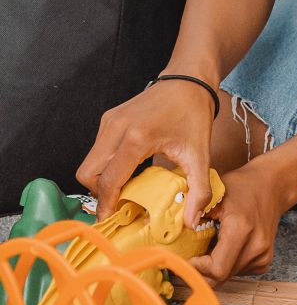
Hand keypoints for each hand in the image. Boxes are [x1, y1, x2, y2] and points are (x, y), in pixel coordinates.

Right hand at [78, 80, 215, 226]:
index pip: (108, 181)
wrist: (188, 81)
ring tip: (127, 191)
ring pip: (89, 163)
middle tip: (120, 206)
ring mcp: (109, 122)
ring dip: (102, 180)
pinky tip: (128, 172)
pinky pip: (97, 151)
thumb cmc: (194, 116)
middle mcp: (115, 129)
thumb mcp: (200, 156)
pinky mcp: (108, 119)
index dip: (106, 205)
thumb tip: (192, 222)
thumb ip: (198, 191)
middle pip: (87, 173)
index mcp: (135, 138)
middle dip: (100, 194)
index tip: (110, 222)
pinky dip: (106, 167)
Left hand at [188, 161, 282, 283]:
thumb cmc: (242, 186)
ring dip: (214, 266)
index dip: (197, 268)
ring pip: (228, 276)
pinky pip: (238, 271)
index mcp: (241, 228)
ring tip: (209, 245)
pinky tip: (224, 246)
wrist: (272, 186)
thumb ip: (193, 211)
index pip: (217, 268)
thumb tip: (172, 232)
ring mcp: (263, 255)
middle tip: (190, 256)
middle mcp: (256, 245)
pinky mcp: (264, 260)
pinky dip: (226, 264)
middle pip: (221, 277)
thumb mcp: (213, 192)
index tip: (186, 257)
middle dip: (202, 271)